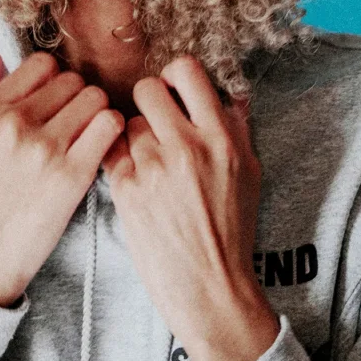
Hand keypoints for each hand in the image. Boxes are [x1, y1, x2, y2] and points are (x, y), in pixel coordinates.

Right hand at [0, 50, 123, 306]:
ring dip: (97, 114)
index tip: (55, 102)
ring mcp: (44, 147)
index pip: (42, 64)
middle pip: (72, 80)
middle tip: (74, 125)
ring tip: (89, 137)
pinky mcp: (71, 176)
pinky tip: (102, 149)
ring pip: (95, 97)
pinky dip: (113, 132)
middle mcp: (16, 122)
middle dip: (77, 99)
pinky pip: (109, 126)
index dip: (53, 81)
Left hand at [102, 55, 279, 360]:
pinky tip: (134, 177)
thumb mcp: (248, 173)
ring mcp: (153, 168)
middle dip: (148, 103)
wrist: (210, 288)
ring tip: (150, 164)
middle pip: (148, 90)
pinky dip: (119, 160)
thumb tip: (227, 91)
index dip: (175, 75)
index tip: (173, 89)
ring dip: (135, 138)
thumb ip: (235, 127)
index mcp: (221, 138)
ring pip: (127, 123)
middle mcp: (187, 147)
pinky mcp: (126, 190)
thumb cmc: (232, 231)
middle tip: (154, 123)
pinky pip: (112, 151)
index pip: (187, 72)